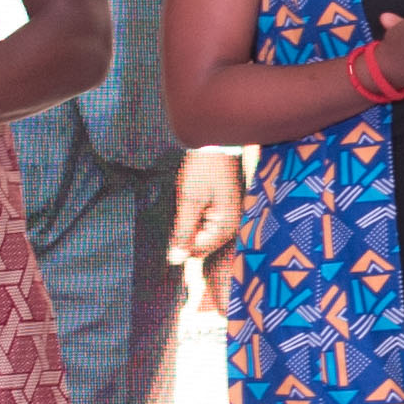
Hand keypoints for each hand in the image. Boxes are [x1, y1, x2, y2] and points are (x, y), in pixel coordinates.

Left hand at [171, 149, 250, 268]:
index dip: (179, 241)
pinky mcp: (223, 209)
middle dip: (185, 231)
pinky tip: (191, 199)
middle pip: (199, 244)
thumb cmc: (204, 168)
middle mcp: (230, 226)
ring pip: (200, 234)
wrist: (216, 143)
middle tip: (182, 206)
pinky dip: (193, 215)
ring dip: (188, 222)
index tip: (172, 223)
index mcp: (225, 227)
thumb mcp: (189, 201)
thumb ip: (183, 232)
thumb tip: (175, 260)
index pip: (196, 251)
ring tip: (187, 199)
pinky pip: (204, 222)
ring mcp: (228, 217)